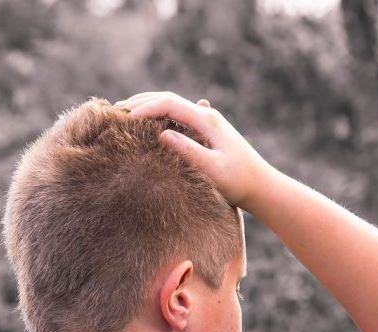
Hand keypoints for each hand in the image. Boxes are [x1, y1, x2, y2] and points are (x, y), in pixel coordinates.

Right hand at [115, 91, 274, 209]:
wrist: (263, 187)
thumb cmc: (239, 182)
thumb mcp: (213, 169)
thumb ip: (189, 151)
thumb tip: (163, 134)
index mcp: (207, 120)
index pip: (169, 103)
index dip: (144, 109)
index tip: (124, 121)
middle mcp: (207, 115)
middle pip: (168, 98)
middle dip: (140, 102)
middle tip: (114, 111)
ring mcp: (207, 122)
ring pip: (172, 104)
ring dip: (148, 105)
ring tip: (125, 114)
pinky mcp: (207, 131)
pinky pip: (178, 115)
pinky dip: (158, 114)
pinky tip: (149, 121)